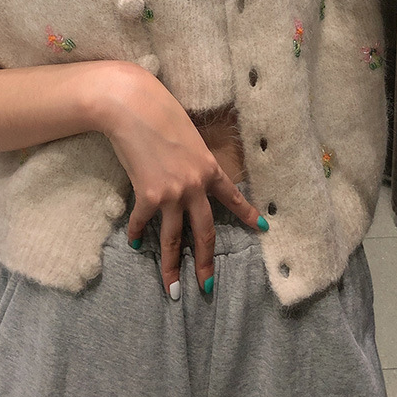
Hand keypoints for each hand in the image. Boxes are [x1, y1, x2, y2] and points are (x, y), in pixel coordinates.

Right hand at [99, 64, 264, 297]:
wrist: (133, 107)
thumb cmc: (160, 112)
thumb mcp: (189, 135)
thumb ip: (193, 158)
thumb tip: (188, 170)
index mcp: (209, 168)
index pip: (232, 198)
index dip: (248, 215)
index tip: (263, 229)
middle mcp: (195, 186)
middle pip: (204, 233)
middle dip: (206, 263)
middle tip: (208, 287)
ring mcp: (172, 193)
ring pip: (174, 239)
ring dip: (171, 267)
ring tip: (172, 289)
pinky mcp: (148, 195)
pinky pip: (143, 223)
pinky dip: (137, 233)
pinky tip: (135, 243)